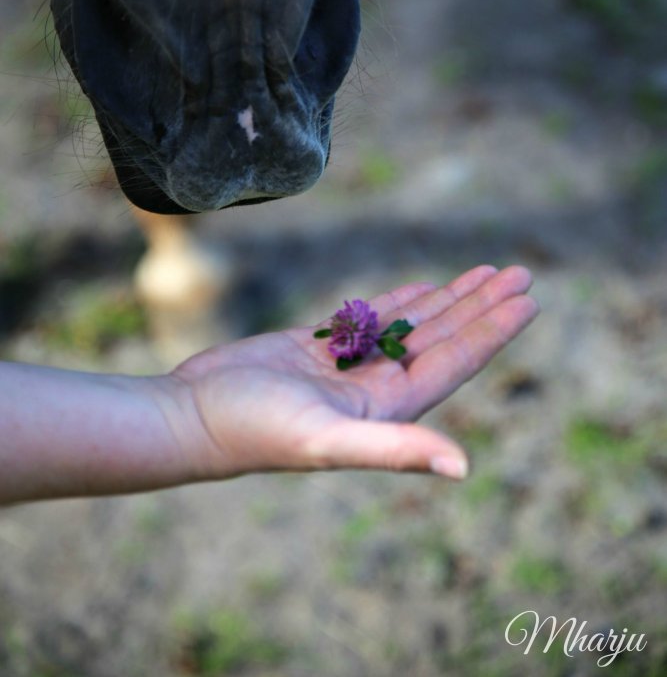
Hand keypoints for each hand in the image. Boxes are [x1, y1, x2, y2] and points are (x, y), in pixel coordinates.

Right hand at [172, 265, 538, 481]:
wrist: (192, 418)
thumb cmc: (255, 432)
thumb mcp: (329, 440)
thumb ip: (397, 449)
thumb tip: (464, 469)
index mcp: (390, 408)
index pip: (456, 360)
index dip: (493, 330)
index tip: (528, 299)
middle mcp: (377, 387)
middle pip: (443, 336)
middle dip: (482, 304)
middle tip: (522, 272)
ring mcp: (347, 366)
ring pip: (412, 323)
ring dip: (450, 298)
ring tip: (486, 271)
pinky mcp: (316, 348)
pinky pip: (371, 317)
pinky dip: (401, 300)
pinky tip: (422, 287)